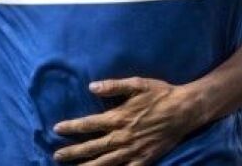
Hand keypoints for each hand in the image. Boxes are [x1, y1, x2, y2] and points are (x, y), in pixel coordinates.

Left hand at [52, 77, 203, 164]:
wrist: (185, 110)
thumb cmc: (160, 94)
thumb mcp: (137, 84)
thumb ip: (114, 86)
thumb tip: (91, 86)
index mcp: (119, 117)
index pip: (89, 124)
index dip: (71, 127)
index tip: (56, 129)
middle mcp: (123, 136)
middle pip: (93, 147)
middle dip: (73, 152)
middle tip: (57, 156)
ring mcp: (133, 150)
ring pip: (106, 162)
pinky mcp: (144, 159)